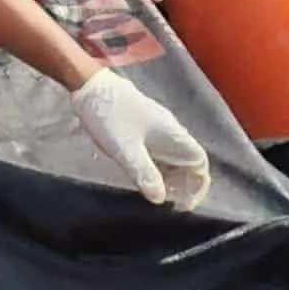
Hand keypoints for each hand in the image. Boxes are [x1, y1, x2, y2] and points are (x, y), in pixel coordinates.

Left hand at [71, 69, 209, 208]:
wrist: (89, 85)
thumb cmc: (109, 115)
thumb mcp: (125, 149)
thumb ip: (144, 173)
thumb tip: (161, 199)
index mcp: (172, 133)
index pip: (199, 160)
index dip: (198, 183)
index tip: (186, 203)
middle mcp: (169, 130)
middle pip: (188, 161)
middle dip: (184, 184)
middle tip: (170, 204)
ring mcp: (155, 127)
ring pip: (173, 156)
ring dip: (170, 176)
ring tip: (158, 195)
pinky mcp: (142, 127)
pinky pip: (159, 151)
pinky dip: (158, 167)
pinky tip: (144, 177)